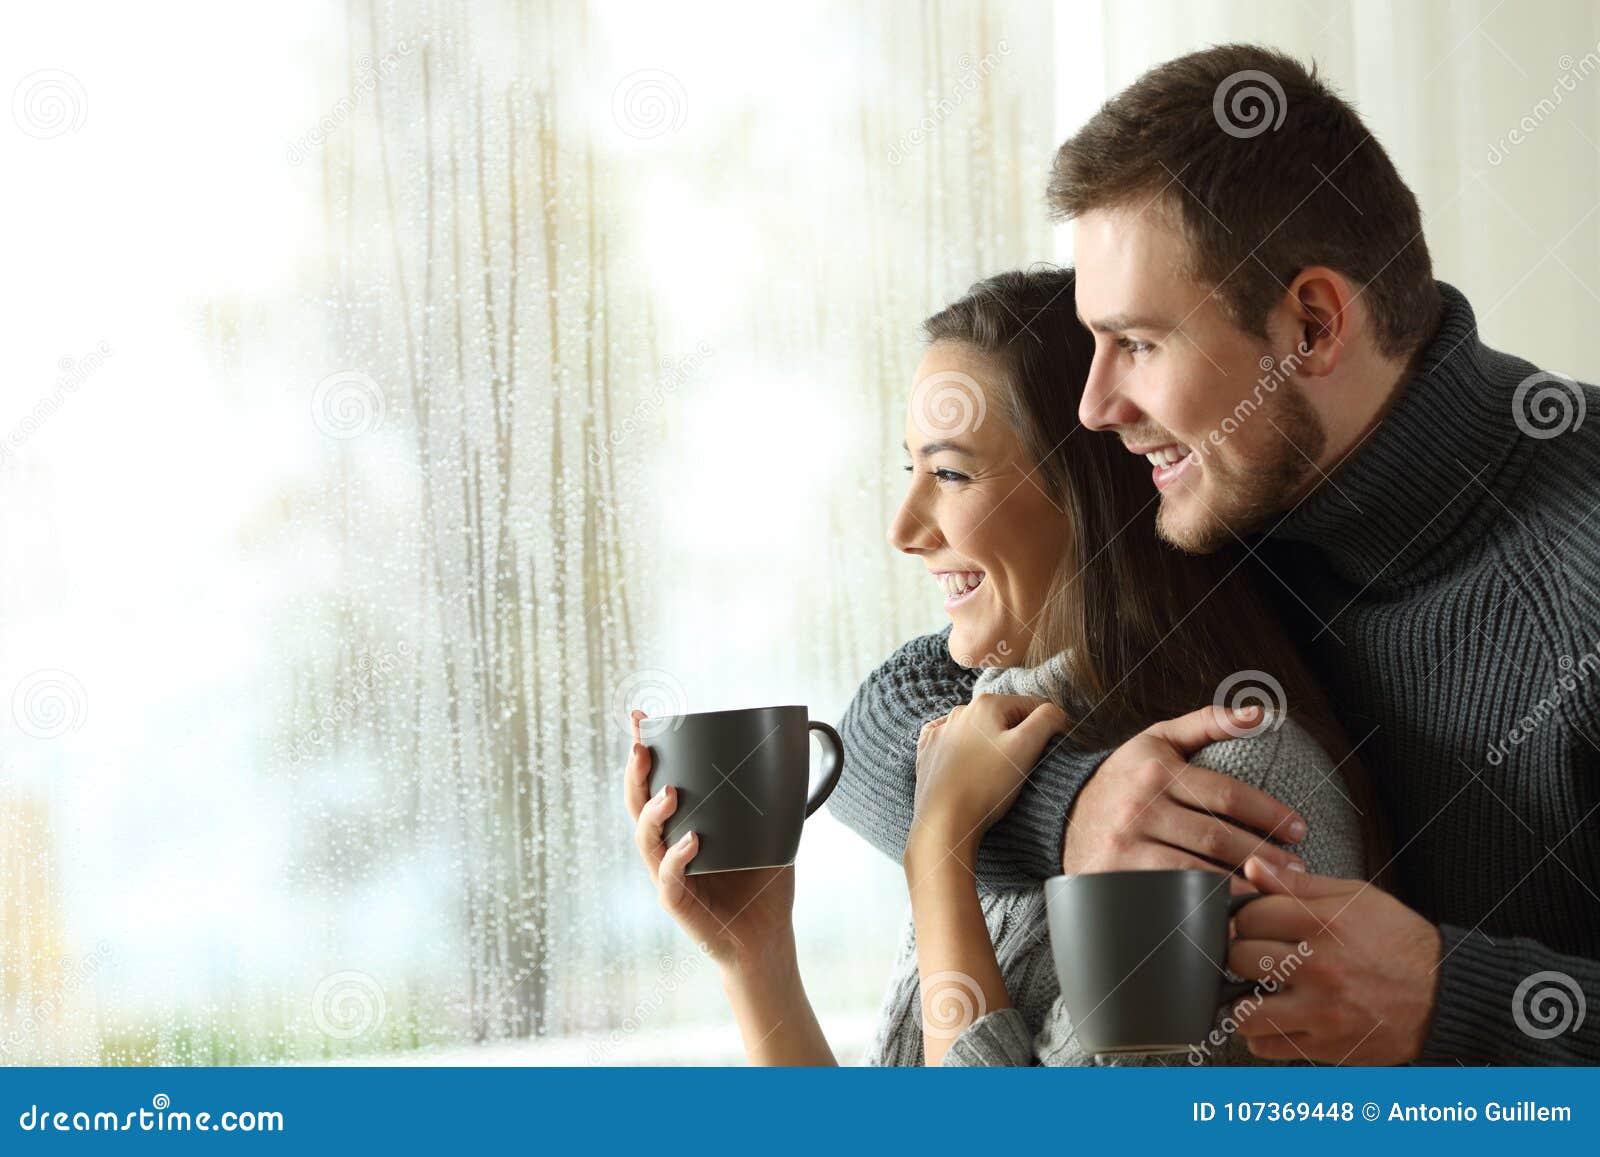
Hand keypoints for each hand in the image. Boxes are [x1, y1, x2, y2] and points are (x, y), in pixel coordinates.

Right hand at [623, 711, 797, 973]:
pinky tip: (692, 841)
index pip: (653, 783)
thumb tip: (809, 750)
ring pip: (646, 839)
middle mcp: (667, 846)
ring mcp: (668, 875)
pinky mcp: (678, 903)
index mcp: (681, 825)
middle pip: (637, 804)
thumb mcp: (772, 831)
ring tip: (671, 792)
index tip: (640, 718)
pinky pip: (670, 878)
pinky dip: (678, 858)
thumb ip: (781, 795)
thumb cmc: (763, 884)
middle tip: (643, 746)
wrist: (766, 938)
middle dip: (636, 773)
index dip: (643, 753)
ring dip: (654, 813)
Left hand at [908, 693, 1067, 860]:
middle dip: (1016, 738)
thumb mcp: (1027, 746)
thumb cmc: (987, 785)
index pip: (1031, 707)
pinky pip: (952, 744)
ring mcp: (940, 732)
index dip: (1046, 728)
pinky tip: (969, 767)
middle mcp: (959, 712)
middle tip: (1019, 768)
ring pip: (978, 732)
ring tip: (994, 774)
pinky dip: (964, 752)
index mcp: (986, 704)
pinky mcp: (928, 752)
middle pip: (1003, 719)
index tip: (1046, 752)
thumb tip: (1056, 712)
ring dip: (991, 745)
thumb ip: (1047, 719)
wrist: (944, 821)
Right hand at [1062, 704, 1307, 889]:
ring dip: (1242, 885)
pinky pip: (1170, 894)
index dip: (1270, 813)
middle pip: (1217, 837)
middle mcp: (1140, 806)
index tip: (1299, 829)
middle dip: (1265, 855)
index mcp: (1156, 770)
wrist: (1060, 812)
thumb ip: (1207, 723)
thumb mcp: (1157, 740)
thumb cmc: (1123, 776)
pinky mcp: (1116, 877)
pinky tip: (1230, 908)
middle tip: (1297, 869)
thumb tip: (1259, 714)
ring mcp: (1126, 844)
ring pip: (1197, 871)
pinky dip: (1204, 903)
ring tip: (1272, 892)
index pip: (1228, 794)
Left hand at [1228, 857, 1441, 1063]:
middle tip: (1255, 955)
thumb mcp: (1356, 897)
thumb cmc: (1400, 941)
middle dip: (1242, 954)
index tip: (1255, 925)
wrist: (1443, 994)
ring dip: (1242, 1000)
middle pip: (1240, 958)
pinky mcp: (1326, 1046)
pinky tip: (1272, 1019)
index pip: (1248, 917)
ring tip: (1255, 991)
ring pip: (1244, 1010)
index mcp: (1325, 925)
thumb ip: (1298, 884)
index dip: (1246, 918)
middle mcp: (1320, 968)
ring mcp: (1321, 1011)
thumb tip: (1251, 869)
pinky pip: (1266, 1046)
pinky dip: (1260, 1034)